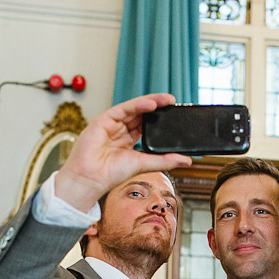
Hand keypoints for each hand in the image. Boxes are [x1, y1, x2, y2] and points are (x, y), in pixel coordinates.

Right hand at [54, 93, 191, 211]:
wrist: (91, 179)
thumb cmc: (111, 174)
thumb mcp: (144, 164)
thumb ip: (165, 161)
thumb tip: (187, 161)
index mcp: (128, 141)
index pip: (146, 125)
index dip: (159, 119)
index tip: (175, 114)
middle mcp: (119, 130)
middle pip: (141, 114)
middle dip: (158, 107)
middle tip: (173, 102)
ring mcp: (111, 124)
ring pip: (134, 108)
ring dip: (151, 102)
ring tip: (166, 100)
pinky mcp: (103, 120)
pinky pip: (123, 109)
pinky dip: (137, 105)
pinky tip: (151, 104)